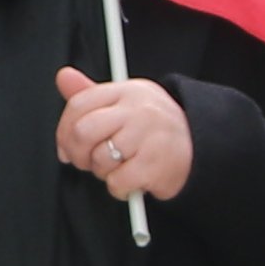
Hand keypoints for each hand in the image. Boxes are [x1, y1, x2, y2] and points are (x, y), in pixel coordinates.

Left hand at [52, 67, 189, 203]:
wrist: (200, 148)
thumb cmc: (155, 128)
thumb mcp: (126, 103)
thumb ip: (92, 94)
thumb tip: (64, 77)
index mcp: (128, 91)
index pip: (80, 104)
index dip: (64, 130)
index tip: (66, 147)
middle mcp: (139, 110)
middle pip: (83, 131)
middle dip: (78, 154)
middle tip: (88, 161)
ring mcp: (148, 136)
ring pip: (99, 158)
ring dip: (102, 172)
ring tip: (119, 168)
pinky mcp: (154, 165)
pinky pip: (116, 181)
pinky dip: (119, 188)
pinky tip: (131, 180)